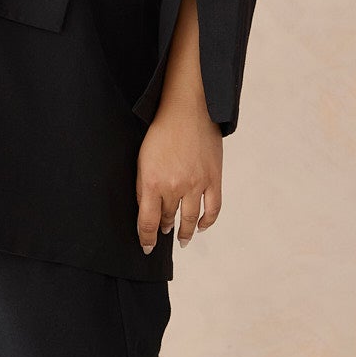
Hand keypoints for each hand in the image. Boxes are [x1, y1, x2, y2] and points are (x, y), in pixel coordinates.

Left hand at [135, 99, 222, 253]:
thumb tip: (147, 211)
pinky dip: (207, 222)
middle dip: (165, 228)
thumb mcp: (142, 160)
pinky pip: (213, 208)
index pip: (148, 222)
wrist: (187, 110)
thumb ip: (142, 187)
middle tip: (164, 232)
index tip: (147, 246)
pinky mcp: (213, 178)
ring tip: (182, 239)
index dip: (147, 238)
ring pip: (190, 219)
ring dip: (185, 232)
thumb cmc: (160, 132)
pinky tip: (201, 226)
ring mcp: (196, 184)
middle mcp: (174, 186)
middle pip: (168, 219)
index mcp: (152, 182)